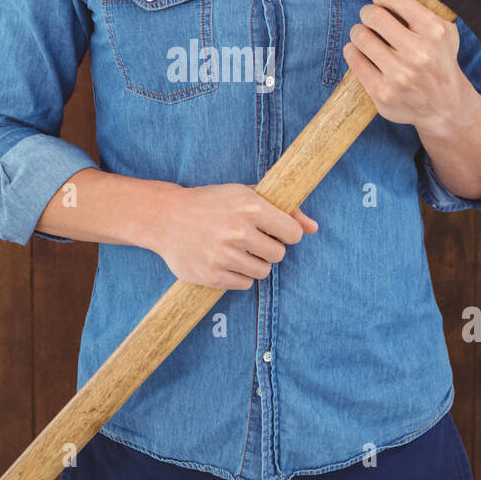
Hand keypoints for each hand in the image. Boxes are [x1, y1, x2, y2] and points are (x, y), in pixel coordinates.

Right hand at [156, 183, 317, 290]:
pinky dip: (238, 275)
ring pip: (263, 272)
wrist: (165, 217)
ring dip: (254, 263)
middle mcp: (238, 231)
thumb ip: (284, 210)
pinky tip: (224, 260)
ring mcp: (224, 256)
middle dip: (269, 248)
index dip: (286, 233)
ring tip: (236, 250)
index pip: (293, 233)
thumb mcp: (246, 195)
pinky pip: (245, 284)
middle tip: (250, 240)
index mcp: (250, 207)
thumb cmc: (212, 203)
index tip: (274, 230)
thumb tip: (314, 228)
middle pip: (279, 255)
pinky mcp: (212, 276)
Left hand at [342, 0, 467, 135]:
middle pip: (372, 16)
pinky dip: (354, 51)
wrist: (445, 106)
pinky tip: (364, 53)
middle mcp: (419, 54)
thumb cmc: (439, 58)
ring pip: (359, 36)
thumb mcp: (437, 26)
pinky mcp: (383, 94)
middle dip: (369, 14)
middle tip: (373, 20)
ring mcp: (399, 76)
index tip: (382, 3)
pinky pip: (353, 59)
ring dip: (360, 33)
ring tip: (369, 37)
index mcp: (435, 31)